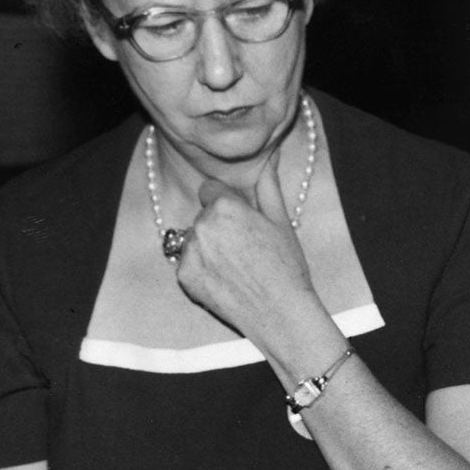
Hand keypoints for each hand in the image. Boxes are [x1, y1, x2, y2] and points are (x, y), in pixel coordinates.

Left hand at [173, 160, 320, 350]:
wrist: (280, 314)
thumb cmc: (286, 267)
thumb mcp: (280, 221)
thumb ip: (267, 184)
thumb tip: (268, 156)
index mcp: (224, 206)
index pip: (210, 190)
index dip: (227, 204)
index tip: (242, 222)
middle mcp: (201, 225)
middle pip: (203, 216)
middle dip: (218, 227)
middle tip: (245, 250)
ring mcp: (190, 253)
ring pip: (194, 239)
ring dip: (208, 248)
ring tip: (236, 268)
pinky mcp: (184, 277)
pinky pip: (188, 264)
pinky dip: (202, 271)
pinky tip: (225, 281)